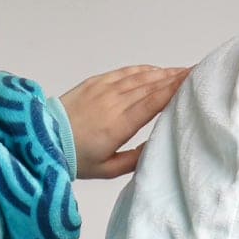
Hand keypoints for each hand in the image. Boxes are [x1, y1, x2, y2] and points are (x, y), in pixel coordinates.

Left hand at [60, 65, 188, 179]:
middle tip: (196, 71)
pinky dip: (142, 70)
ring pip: (139, 76)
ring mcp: (104, 89)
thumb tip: (158, 144)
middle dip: (175, 77)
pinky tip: (154, 70)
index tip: (193, 79)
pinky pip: (124, 72)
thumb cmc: (76, 159)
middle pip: (151, 85)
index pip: (153, 101)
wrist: (43, 139)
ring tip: (180, 71)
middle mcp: (114, 102)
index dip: (175, 88)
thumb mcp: (107, 169)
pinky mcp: (95, 82)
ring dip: (162, 72)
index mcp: (119, 124)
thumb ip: (135, 159)